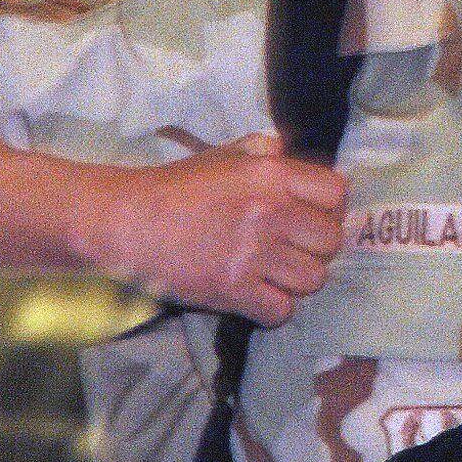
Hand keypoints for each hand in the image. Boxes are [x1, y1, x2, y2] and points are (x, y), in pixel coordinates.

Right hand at [78, 133, 347, 324]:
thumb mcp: (222, 156)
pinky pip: (282, 311)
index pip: (338, 194)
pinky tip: (254, 295)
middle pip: (332, 241)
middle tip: (289, 249)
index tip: (309, 217)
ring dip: (296, 281)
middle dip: (315, 247)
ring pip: (314, 280)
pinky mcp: (233, 290)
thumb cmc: (173, 187)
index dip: (328, 208)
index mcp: (270, 173)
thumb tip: (289, 150)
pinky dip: (271, 309)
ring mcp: (253, 253)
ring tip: (272, 273)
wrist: (123, 222)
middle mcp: (270, 212)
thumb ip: (262, 151)